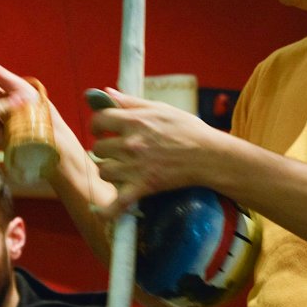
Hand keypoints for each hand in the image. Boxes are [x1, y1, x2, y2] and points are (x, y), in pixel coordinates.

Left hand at [90, 90, 217, 211]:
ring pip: (103, 171)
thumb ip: (131, 102)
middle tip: (116, 151)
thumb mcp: (161, 108)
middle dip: (105, 149)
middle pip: (98, 148)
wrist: (209, 156)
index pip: (98, 120)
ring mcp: (135, 167)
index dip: (97, 125)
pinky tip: (101, 213)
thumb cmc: (189, 130)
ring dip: (108, 171)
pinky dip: (108, 211)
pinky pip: (117, 203)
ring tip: (118, 170)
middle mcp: (131, 143)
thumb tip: (107, 93)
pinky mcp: (143, 187)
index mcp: (134, 121)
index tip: (102, 129)